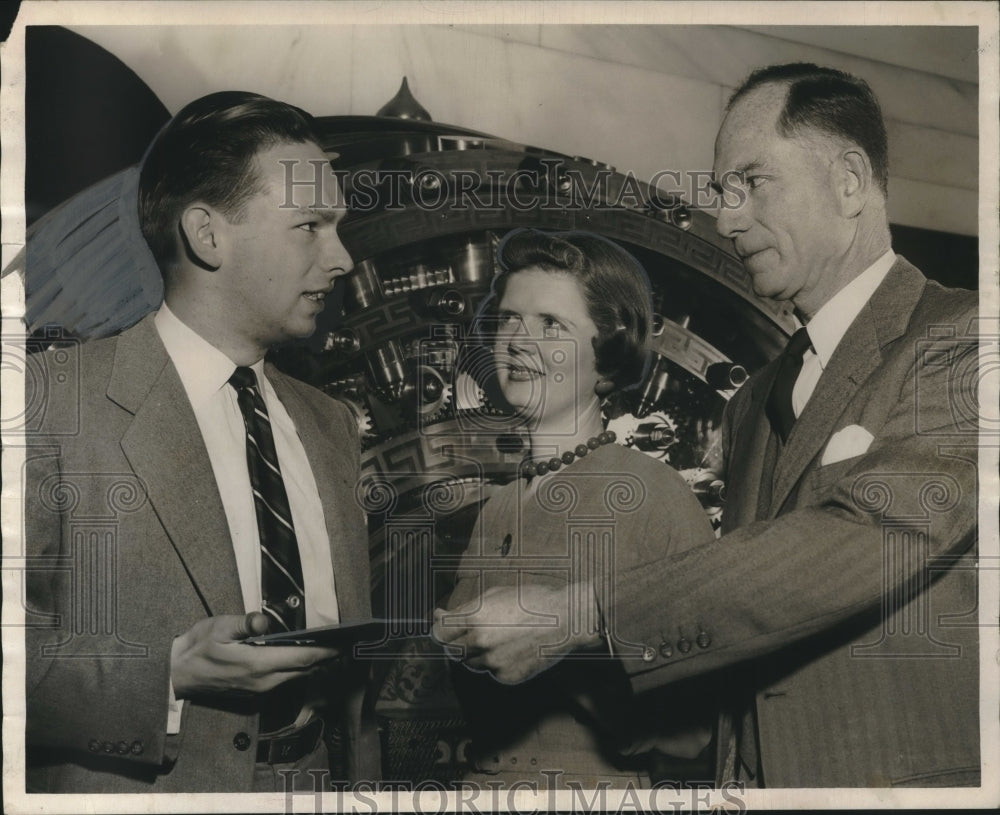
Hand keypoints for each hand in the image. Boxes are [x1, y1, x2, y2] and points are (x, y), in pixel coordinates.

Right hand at [170, 612, 340, 698]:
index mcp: (258, 664)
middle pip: (304, 669)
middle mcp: (264, 681)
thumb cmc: (197, 648)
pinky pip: (285, 681)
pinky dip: (298, 669)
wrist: (177, 676)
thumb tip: (264, 621)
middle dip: (325, 657)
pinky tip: (303, 656)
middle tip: (342, 642)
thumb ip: (245, 623)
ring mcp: (260, 690)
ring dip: (312, 663)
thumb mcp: (218, 628)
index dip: (326, 651)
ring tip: (328, 646)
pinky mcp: (255, 692)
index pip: (302, 659)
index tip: (344, 643)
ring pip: (296, 676)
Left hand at [432, 582, 601, 684]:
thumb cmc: (532, 601)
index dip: (439, 629)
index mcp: (475, 618)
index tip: (443, 624)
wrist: (566, 619)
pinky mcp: (507, 677)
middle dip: (456, 642)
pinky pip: (490, 672)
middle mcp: (480, 642)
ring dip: (476, 653)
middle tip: (471, 631)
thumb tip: (439, 616)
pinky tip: (512, 648)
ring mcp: (493, 662)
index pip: (439, 633)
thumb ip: (465, 609)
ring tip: (499, 637)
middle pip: (451, 651)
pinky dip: (495, 663)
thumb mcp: (495, 595)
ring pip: (470, 663)